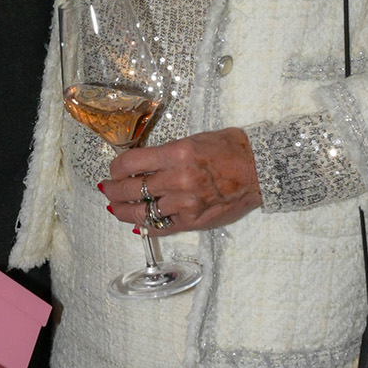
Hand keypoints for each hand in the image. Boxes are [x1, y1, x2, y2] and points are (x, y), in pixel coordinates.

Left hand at [99, 128, 261, 231]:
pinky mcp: (194, 221)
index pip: (130, 163)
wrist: (260, 170)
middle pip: (131, 189)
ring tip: (116, 208)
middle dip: (113, 191)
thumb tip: (141, 164)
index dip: (115, 168)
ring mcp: (186, 204)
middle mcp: (178, 180)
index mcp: (177, 154)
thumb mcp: (193, 140)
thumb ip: (166, 153)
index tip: (114, 170)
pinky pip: (162, 227)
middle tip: (108, 190)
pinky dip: (147, 226)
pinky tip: (138, 224)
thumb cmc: (230, 149)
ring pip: (142, 212)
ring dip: (124, 211)